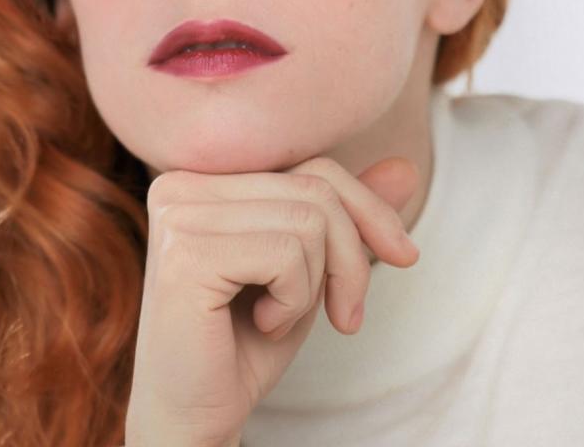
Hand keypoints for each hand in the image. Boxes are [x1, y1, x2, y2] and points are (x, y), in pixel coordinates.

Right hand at [123, 155, 420, 446]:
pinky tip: (262, 324)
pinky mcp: (184, 254)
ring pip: (308, 220)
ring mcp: (178, 215)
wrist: (193, 416)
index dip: (369, 211)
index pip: (312, 167)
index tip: (404, 257)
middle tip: (344, 314)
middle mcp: (180, 184)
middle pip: (315, 189)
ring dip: (316, 285)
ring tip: (278, 318)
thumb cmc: (244, 345)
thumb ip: (344, 216)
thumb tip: (405, 167)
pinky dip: (294, 301)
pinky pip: (285, 254)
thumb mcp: (309, 271)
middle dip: (351, 258)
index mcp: (203, 177)